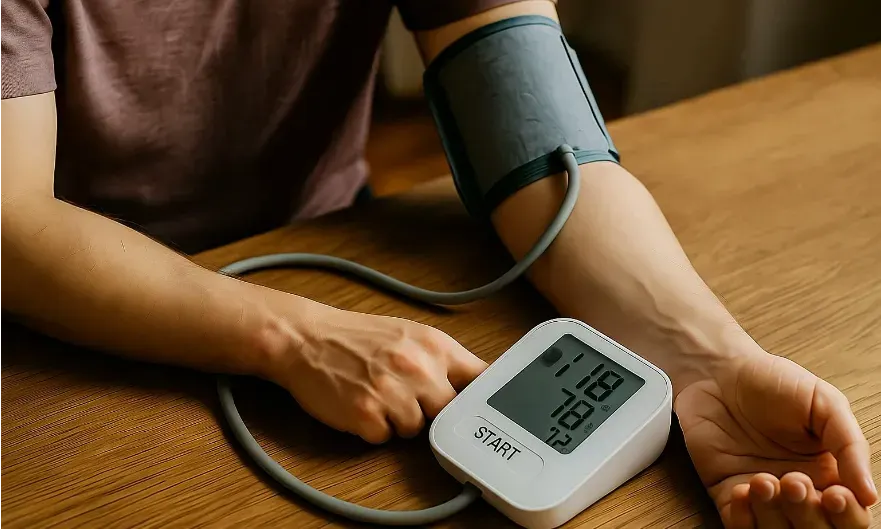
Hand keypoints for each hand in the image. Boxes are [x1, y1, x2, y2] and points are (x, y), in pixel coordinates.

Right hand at [270, 305, 487, 443]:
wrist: (306, 338)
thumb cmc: (358, 338)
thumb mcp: (411, 335)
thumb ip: (445, 360)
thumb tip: (479, 385)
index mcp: (435, 346)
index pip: (482, 380)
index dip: (481, 399)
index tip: (483, 410)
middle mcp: (418, 368)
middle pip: (448, 413)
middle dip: (430, 409)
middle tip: (406, 394)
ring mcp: (392, 393)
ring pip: (415, 430)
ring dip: (398, 420)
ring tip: (376, 393)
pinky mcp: (366, 415)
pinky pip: (384, 438)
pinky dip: (372, 429)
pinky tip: (360, 404)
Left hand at [675, 348, 877, 527]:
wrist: (719, 372)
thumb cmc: (773, 383)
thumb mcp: (824, 403)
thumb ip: (849, 445)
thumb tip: (869, 494)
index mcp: (830, 474)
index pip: (850, 516)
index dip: (847, 516)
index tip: (835, 494)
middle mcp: (799, 492)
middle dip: (808, 513)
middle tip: (793, 480)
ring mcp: (763, 497)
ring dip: (773, 515)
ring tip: (763, 480)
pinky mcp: (727, 494)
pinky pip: (737, 525)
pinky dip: (743, 519)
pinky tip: (741, 491)